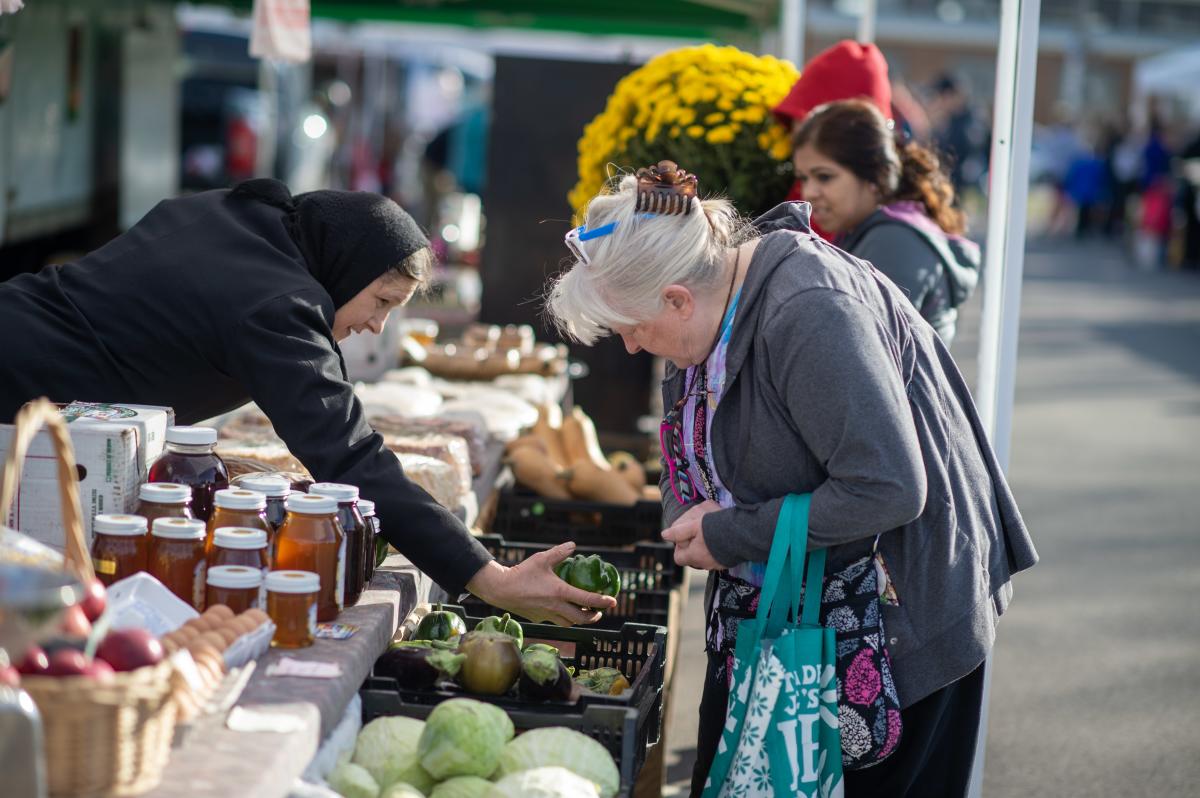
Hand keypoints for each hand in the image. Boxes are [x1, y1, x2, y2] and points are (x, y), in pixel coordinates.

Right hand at [466, 542, 617, 626]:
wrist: (501, 589)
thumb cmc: (522, 573)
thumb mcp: (542, 559)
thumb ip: (559, 552)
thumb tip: (573, 545)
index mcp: (560, 591)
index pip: (588, 599)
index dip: (603, 601)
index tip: (614, 601)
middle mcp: (556, 606)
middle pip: (583, 618)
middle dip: (594, 616)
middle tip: (599, 611)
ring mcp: (548, 615)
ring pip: (570, 623)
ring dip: (580, 619)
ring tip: (584, 612)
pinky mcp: (540, 618)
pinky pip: (557, 621)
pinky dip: (565, 618)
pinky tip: (562, 609)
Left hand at [661, 500, 726, 569]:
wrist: (744, 533)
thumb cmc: (716, 527)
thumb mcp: (694, 525)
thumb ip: (679, 531)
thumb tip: (664, 535)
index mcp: (694, 556)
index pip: (679, 557)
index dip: (680, 546)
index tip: (686, 535)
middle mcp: (705, 564)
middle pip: (692, 556)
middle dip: (693, 545)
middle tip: (699, 531)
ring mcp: (717, 564)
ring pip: (704, 556)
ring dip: (705, 546)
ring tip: (711, 532)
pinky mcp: (727, 562)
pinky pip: (716, 556)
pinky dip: (716, 548)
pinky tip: (721, 537)